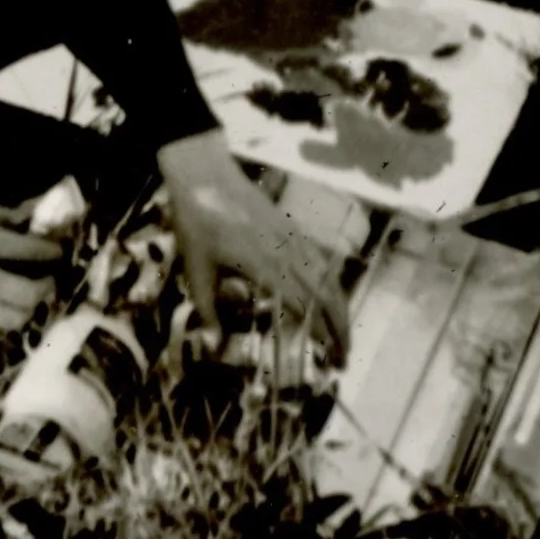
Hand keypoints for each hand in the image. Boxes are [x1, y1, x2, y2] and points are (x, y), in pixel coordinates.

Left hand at [157, 128, 350, 359]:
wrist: (205, 177)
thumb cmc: (197, 225)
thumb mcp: (195, 271)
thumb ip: (208, 311)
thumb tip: (215, 346)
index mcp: (265, 267)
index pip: (304, 307)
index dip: (320, 335)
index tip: (329, 360)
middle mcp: (287, 253)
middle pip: (326, 296)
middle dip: (339, 330)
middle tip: (344, 360)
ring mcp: (294, 238)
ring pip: (329, 278)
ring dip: (341, 310)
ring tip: (344, 338)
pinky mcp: (293, 228)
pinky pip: (322, 260)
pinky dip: (333, 285)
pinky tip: (333, 301)